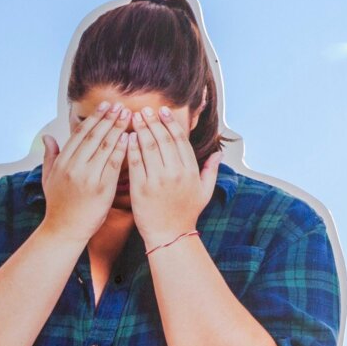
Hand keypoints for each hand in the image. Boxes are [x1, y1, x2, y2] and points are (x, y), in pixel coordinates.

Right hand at [39, 102, 129, 244]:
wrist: (65, 230)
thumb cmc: (58, 204)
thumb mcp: (48, 179)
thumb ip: (50, 156)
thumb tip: (47, 136)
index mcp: (62, 162)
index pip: (80, 134)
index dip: (94, 118)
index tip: (106, 106)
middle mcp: (73, 166)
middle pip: (94, 136)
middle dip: (108, 118)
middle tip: (120, 105)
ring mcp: (87, 176)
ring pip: (105, 146)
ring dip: (117, 128)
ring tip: (127, 115)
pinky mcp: (101, 187)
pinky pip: (114, 163)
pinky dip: (122, 148)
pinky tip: (129, 137)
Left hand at [127, 106, 221, 246]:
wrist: (169, 236)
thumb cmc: (187, 213)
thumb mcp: (205, 191)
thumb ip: (211, 170)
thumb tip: (219, 153)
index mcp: (191, 171)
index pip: (180, 140)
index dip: (171, 123)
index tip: (163, 111)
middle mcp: (176, 173)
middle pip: (164, 139)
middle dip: (153, 122)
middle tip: (145, 109)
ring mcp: (158, 180)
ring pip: (149, 148)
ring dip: (141, 130)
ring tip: (135, 117)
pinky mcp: (141, 189)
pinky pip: (135, 163)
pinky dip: (131, 148)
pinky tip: (127, 137)